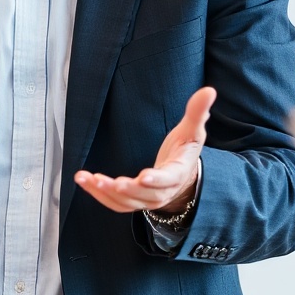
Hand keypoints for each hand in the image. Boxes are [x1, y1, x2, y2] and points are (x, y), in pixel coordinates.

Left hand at [74, 85, 216, 215]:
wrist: (182, 175)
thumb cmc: (185, 150)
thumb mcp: (193, 130)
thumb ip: (198, 112)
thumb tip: (209, 91)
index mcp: (178, 173)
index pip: (169, 179)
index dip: (157, 179)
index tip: (143, 176)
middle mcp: (163, 192)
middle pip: (145, 195)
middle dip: (126, 189)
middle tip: (107, 181)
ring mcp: (147, 199)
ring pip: (126, 202)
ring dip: (106, 193)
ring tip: (88, 179)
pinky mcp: (134, 201)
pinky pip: (115, 203)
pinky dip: (99, 195)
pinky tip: (85, 181)